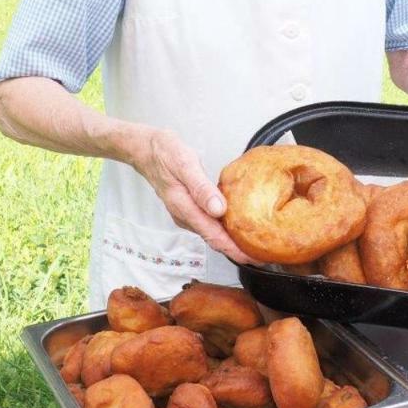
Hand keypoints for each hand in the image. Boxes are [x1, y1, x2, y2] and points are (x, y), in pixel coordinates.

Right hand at [130, 127, 254, 264]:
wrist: (147, 150)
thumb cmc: (165, 154)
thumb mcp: (185, 165)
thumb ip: (201, 189)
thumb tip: (219, 210)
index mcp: (184, 208)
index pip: (213, 237)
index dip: (234, 250)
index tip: (253, 258)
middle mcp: (185, 216)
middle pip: (214, 240)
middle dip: (236, 250)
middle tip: (260, 256)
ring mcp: (185, 213)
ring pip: (211, 233)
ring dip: (230, 241)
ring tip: (252, 244)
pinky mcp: (188, 208)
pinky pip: (208, 223)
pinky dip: (222, 228)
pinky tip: (235, 224)